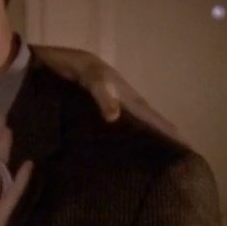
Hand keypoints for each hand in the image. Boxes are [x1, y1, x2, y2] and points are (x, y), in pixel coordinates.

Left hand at [33, 45, 183, 141]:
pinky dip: (121, 140)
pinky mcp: (88, 116)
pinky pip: (111, 131)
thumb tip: (115, 117)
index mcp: (123, 94)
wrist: (39, 65)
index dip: (167, 129)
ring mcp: (104, 109)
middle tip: (181, 156)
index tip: (187, 144)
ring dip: (145, 140)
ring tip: (157, 159)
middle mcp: (118, 103)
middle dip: (163, 136)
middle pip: (145, 121)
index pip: (150, 115)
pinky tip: (121, 154)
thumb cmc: (68, 67)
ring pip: (131, 126)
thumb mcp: (87, 75)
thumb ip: (101, 93)